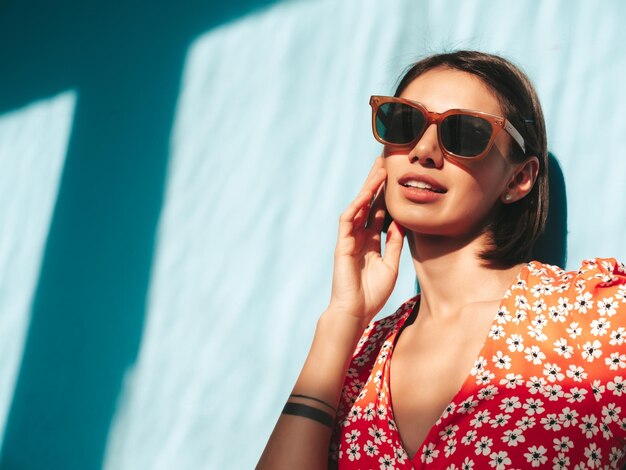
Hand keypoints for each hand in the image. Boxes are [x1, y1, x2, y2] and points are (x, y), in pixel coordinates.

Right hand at [327, 157, 404, 326]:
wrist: (356, 311)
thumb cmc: (372, 293)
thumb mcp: (391, 265)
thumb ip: (394, 244)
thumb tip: (402, 223)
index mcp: (372, 241)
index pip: (380, 212)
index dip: (387, 195)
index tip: (396, 178)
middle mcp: (360, 236)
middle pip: (369, 204)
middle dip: (376, 184)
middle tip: (385, 162)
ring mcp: (350, 238)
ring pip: (359, 206)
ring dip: (368, 188)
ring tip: (378, 170)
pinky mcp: (343, 244)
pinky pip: (349, 219)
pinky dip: (357, 205)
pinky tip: (367, 193)